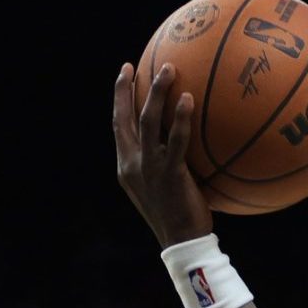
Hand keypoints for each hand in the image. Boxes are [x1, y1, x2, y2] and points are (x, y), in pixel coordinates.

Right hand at [113, 62, 213, 248]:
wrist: (182, 242)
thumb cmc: (179, 215)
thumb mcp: (162, 187)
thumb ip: (164, 161)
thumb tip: (181, 139)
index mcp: (126, 166)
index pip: (118, 126)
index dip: (119, 98)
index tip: (123, 74)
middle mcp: (132, 164)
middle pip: (124, 118)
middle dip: (125, 89)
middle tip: (133, 65)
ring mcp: (149, 168)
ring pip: (147, 121)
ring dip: (156, 92)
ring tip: (168, 69)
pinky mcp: (170, 174)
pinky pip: (175, 140)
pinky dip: (180, 118)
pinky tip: (189, 99)